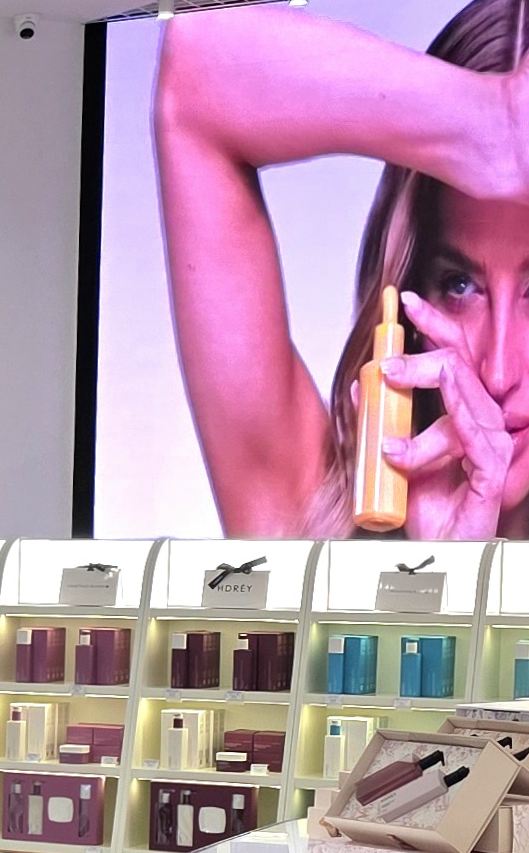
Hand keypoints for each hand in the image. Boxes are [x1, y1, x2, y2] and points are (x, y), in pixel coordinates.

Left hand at [380, 292, 517, 538]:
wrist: (443, 549)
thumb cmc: (428, 506)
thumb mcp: (392, 458)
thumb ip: (380, 422)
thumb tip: (359, 387)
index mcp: (460, 410)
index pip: (453, 355)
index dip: (434, 326)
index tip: (406, 304)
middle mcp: (480, 419)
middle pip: (458, 369)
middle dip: (420, 361)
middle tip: (384, 365)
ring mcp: (491, 441)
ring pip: (459, 406)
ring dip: (415, 422)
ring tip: (383, 440)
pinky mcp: (492, 468)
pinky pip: (469, 443)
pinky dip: (426, 447)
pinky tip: (396, 456)